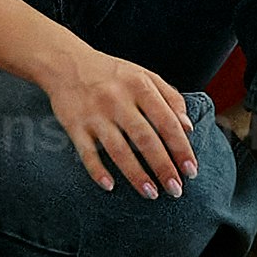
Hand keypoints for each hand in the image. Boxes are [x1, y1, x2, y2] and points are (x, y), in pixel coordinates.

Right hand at [30, 39, 209, 199]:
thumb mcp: (144, 76)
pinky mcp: (74, 125)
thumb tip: (188, 126)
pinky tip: (110, 186)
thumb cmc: (112, 74)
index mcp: (139, 87)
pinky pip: (87, 153)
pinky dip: (97, 171)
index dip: (181, 147)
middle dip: (163, 167)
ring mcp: (95, 114)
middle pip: (145, 139)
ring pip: (118, 150)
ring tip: (151, 193)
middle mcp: (118, 100)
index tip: (191, 169)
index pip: (167, 121)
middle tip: (176, 189)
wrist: (66, 63)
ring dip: (136, 175)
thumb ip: (170, 97)